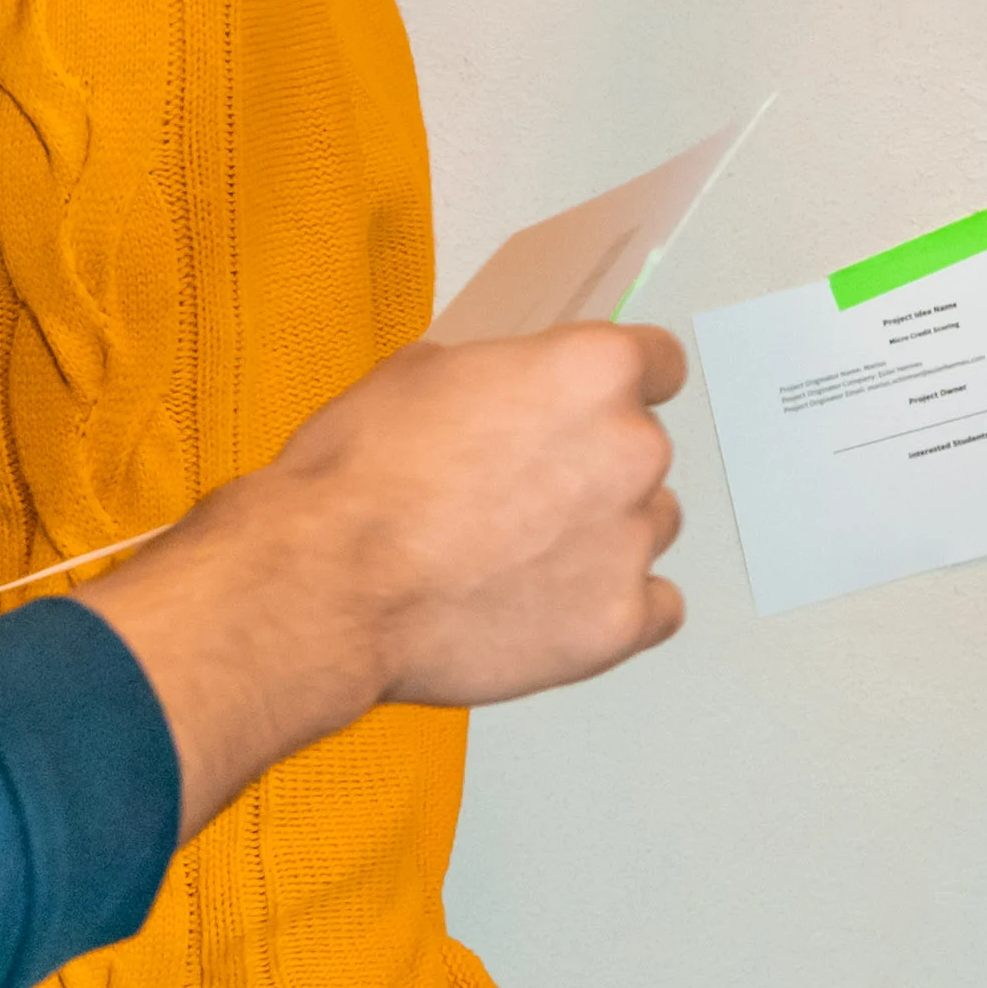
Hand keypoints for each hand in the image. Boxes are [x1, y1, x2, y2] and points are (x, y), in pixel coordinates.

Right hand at [79, 321, 685, 759]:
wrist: (326, 584)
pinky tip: (552, 608)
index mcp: (592, 373)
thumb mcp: (417, 376)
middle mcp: (632, 451)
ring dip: (604, 537)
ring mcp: (630, 543)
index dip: (621, 385)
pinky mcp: (617, 624)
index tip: (594, 408)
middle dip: (594, 468)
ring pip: (649, 529)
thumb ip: (497, 380)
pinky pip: (653, 610)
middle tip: (523, 495)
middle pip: (645, 452)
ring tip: (523, 558)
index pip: (660, 363)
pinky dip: (611, 608)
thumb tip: (506, 397)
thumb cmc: (358, 477)